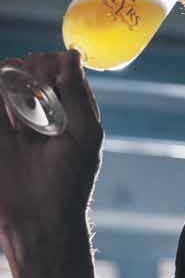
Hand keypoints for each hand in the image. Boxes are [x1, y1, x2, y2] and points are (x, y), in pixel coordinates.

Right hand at [0, 50, 102, 240]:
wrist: (38, 223)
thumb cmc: (70, 184)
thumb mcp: (84, 136)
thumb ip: (77, 94)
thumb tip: (72, 54)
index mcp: (71, 114)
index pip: (60, 71)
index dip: (53, 63)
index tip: (48, 69)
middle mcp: (44, 116)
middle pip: (30, 73)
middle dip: (29, 70)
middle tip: (29, 80)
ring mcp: (16, 126)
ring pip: (7, 85)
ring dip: (9, 81)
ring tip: (17, 97)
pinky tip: (6, 103)